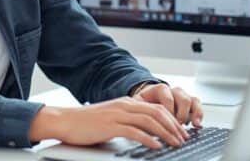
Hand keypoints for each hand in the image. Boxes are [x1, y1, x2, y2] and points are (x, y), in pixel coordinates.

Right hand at [28, 97, 188, 148]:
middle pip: (157, 112)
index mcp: (126, 102)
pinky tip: (156, 146)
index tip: (181, 131)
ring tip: (175, 143)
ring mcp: (118, 114)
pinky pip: (135, 131)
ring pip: (149, 121)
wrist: (66, 120)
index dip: (172, 119)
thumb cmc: (86, 122)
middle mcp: (124, 105)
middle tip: (183, 138)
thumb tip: (146, 132)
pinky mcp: (111, 125)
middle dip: (174, 126)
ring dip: (165, 133)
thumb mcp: (111, 118)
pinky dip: (148, 139)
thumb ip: (127, 121)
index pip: (156, 107)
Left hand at [133, 84, 202, 127]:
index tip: (167, 122)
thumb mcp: (138, 105)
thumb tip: (145, 126)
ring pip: (193, 101)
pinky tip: (197, 125)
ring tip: (193, 125)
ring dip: (194, 114)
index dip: (169, 111)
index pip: (168, 98)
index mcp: (160, 89)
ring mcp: (183, 96)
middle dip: (182, 114)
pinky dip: (199, 115)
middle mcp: (173, 91)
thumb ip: (142, 111)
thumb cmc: (143, 103)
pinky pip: (198, 105)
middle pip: (183, 99)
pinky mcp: (189, 103)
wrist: (147, 99)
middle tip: (178, 126)